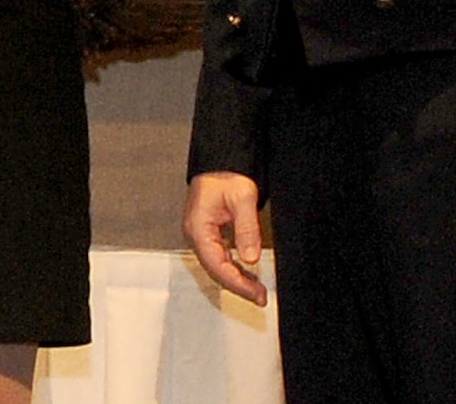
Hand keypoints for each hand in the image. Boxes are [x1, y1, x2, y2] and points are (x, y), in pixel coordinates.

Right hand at [183, 171, 267, 306]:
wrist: (220, 159)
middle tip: (261, 297)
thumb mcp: (242, 199)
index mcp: (198, 228)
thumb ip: (246, 229)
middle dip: (238, 285)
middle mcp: (195, 234)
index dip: (237, 283)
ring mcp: (200, 234)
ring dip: (236, 278)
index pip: (217, 265)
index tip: (256, 293)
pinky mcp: (207, 232)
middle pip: (215, 269)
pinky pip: (219, 256)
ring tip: (257, 289)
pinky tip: (247, 273)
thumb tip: (250, 259)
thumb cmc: (226, 174)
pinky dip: (233, 267)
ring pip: (217, 265)